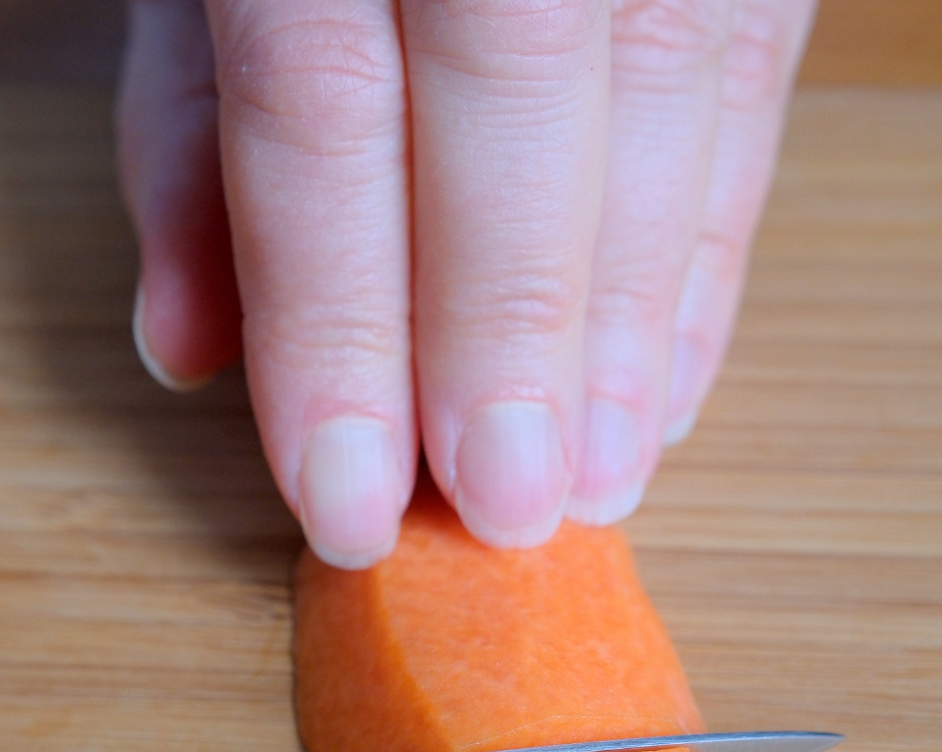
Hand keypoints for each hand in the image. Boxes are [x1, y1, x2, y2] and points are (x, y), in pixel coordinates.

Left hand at [119, 0, 815, 562]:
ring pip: (672, 69)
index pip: (322, 104)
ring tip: (601, 465)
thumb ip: (187, 127)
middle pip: (516, 91)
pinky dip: (715, 220)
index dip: (337, 319)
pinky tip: (674, 354)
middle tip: (509, 510)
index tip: (344, 496)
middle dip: (509, 326)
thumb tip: (192, 348)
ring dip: (637, 299)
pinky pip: (754, 51)